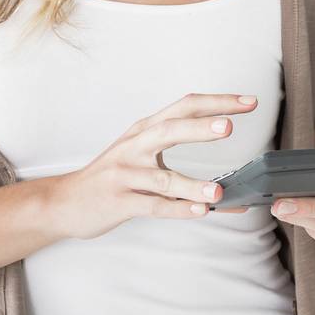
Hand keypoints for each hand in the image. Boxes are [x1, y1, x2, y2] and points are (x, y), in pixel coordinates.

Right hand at [46, 93, 257, 239]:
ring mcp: (125, 174)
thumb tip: (226, 182)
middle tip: (230, 126)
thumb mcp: (141, 154)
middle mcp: (136, 145)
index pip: (185, 106)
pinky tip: (198, 212)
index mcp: (145, 128)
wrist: (64, 201)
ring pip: (163, 179)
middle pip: (171, 129)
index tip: (249, 102)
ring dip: (192, 186)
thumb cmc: (113, 176)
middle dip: (201, 127)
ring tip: (218, 193)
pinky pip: (152, 207)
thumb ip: (180, 161)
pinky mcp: (119, 202)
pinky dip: (177, 210)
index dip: (217, 103)